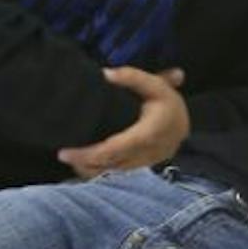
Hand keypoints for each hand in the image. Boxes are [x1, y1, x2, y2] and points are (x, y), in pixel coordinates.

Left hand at [57, 67, 189, 178]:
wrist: (184, 124)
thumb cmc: (168, 103)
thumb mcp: (155, 85)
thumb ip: (133, 77)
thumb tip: (106, 74)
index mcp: (149, 134)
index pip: (115, 149)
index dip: (90, 153)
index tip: (66, 151)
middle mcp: (147, 153)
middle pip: (111, 164)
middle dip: (85, 162)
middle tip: (62, 155)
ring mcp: (145, 164)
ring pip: (114, 172)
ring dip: (91, 169)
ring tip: (70, 159)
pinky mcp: (141, 168)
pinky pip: (118, 174)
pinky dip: (100, 171)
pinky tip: (84, 165)